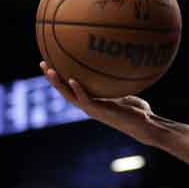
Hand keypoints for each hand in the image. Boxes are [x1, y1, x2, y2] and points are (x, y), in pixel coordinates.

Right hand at [39, 61, 166, 145]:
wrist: (145, 125)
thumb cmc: (138, 110)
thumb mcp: (126, 91)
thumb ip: (119, 81)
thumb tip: (119, 63)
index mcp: (92, 101)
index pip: (71, 88)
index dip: (60, 77)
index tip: (51, 62)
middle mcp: (90, 106)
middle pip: (65, 91)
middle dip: (53, 78)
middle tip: (43, 63)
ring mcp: (94, 110)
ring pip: (70, 97)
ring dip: (59, 85)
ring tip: (50, 71)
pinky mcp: (101, 113)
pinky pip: (86, 101)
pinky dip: (79, 91)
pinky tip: (73, 80)